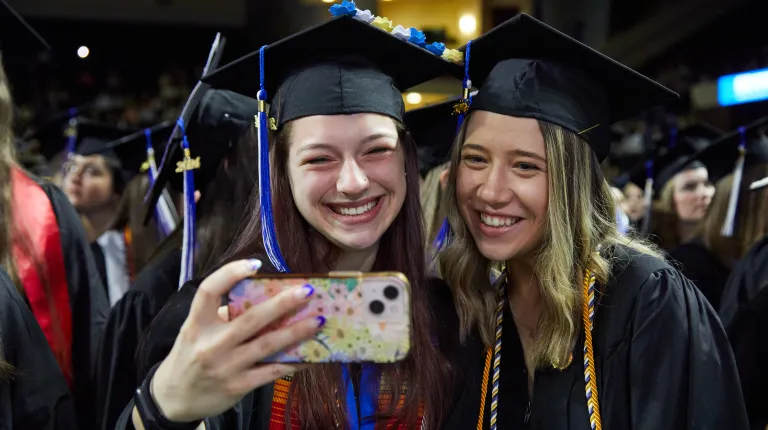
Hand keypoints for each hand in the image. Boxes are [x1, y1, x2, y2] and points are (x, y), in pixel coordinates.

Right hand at [149, 259, 323, 421]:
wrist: (174, 398)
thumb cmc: (190, 356)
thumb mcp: (195, 331)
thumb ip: (221, 315)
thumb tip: (262, 297)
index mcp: (196, 324)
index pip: (209, 291)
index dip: (231, 273)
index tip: (255, 264)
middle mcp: (211, 344)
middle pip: (250, 319)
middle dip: (282, 304)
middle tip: (307, 291)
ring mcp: (225, 367)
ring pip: (267, 345)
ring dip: (296, 332)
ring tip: (318, 320)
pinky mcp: (238, 386)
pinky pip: (271, 372)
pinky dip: (293, 362)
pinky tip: (310, 355)